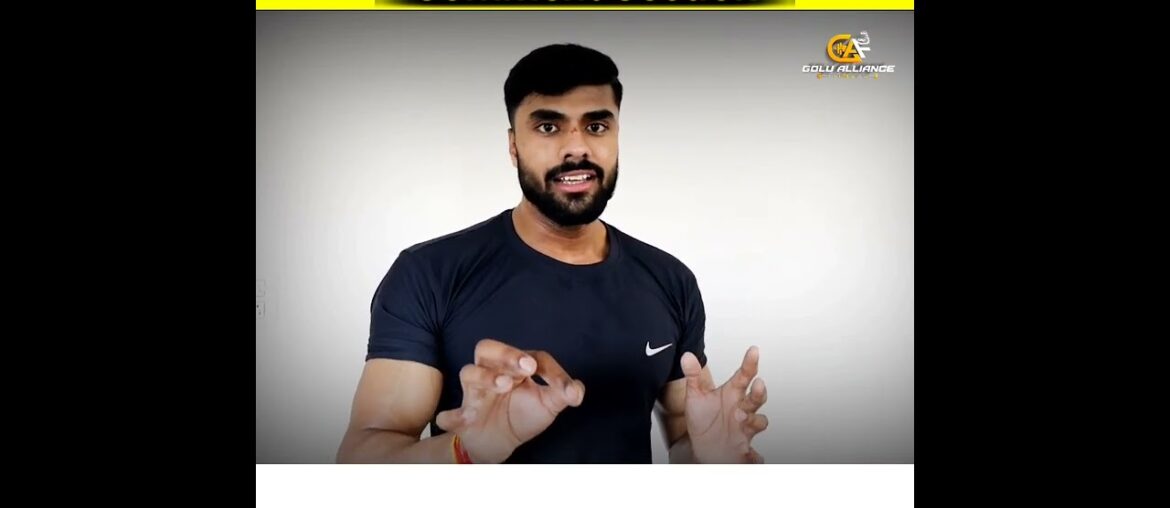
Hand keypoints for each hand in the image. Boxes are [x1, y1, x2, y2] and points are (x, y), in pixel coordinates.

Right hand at [435, 339, 585, 462]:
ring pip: (468, 373)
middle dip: (506, 353)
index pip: (532, 358)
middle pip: (487, 349)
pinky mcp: (463, 418)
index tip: (566, 389)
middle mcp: (492, 373)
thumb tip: (577, 391)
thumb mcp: (548, 405)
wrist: (500, 442)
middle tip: (527, 366)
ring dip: (485, 377)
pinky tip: (458, 419)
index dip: (551, 371)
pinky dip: (451, 417)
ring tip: (505, 385)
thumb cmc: (523, 414)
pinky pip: (452, 415)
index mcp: (514, 367)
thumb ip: (563, 394)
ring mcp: (475, 394)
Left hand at [680, 346, 768, 463]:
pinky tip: (751, 457)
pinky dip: (754, 457)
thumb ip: (693, 376)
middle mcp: (741, 409)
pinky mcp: (744, 448)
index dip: (750, 363)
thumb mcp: (696, 397)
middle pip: (756, 398)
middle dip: (759, 392)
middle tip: (757, 385)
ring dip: (756, 420)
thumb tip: (686, 356)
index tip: (754, 351)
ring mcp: (745, 428)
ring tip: (744, 419)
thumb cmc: (704, 421)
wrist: (703, 448)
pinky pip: (754, 454)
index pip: (743, 376)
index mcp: (732, 394)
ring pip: (759, 422)